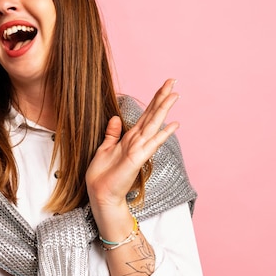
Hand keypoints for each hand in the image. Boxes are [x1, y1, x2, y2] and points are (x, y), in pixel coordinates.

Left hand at [86, 79, 179, 214]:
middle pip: (152, 115)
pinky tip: (174, 125)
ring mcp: (139, 149)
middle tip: (172, 81)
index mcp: (130, 138)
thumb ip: (112, 133)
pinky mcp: (137, 159)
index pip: (145, 115)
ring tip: (175, 95)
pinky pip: (151, 144)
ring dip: (164, 110)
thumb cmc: (103, 174)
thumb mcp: (105, 148)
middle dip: (162, 98)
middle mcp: (137, 141)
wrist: (101, 194)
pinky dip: (163, 134)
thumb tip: (115, 118)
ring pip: (154, 125)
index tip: (163, 85)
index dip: (154, 99)